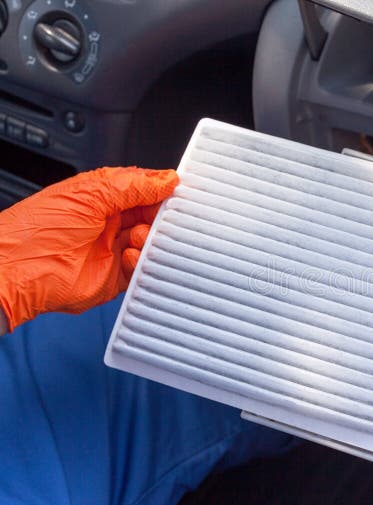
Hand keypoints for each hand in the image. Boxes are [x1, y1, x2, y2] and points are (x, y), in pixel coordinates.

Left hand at [0, 167, 177, 331]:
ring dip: (150, 239)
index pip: (143, 191)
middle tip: (165, 217)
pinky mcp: (114, 279)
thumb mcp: (90, 194)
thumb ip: (132, 185)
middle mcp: (109, 223)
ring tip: (139, 237)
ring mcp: (112, 250)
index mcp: (102, 198)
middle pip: (151, 218)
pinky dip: (141, 262)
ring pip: (150, 243)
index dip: (161, 191)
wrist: (16, 272)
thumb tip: (167, 179)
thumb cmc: (37, 229)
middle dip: (161, 217)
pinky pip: (142, 270)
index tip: (178, 192)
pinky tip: (127, 255)